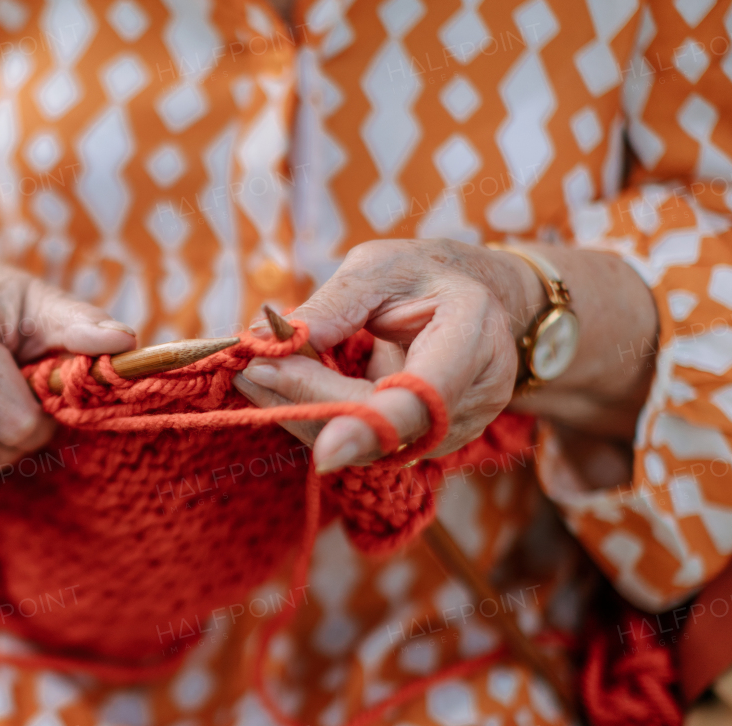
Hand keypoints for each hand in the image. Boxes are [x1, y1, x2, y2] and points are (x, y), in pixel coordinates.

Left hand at [236, 238, 539, 471]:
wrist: (478, 301)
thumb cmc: (425, 275)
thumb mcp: (380, 267)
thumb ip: (334, 303)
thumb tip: (273, 338)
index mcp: (473, 335)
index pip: (422, 399)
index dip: (371, 426)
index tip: (323, 451)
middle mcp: (472, 396)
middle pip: (382, 425)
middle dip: (311, 402)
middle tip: (253, 370)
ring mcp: (451, 428)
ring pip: (367, 444)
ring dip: (302, 414)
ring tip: (254, 377)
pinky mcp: (422, 442)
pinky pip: (362, 442)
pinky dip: (315, 418)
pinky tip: (276, 389)